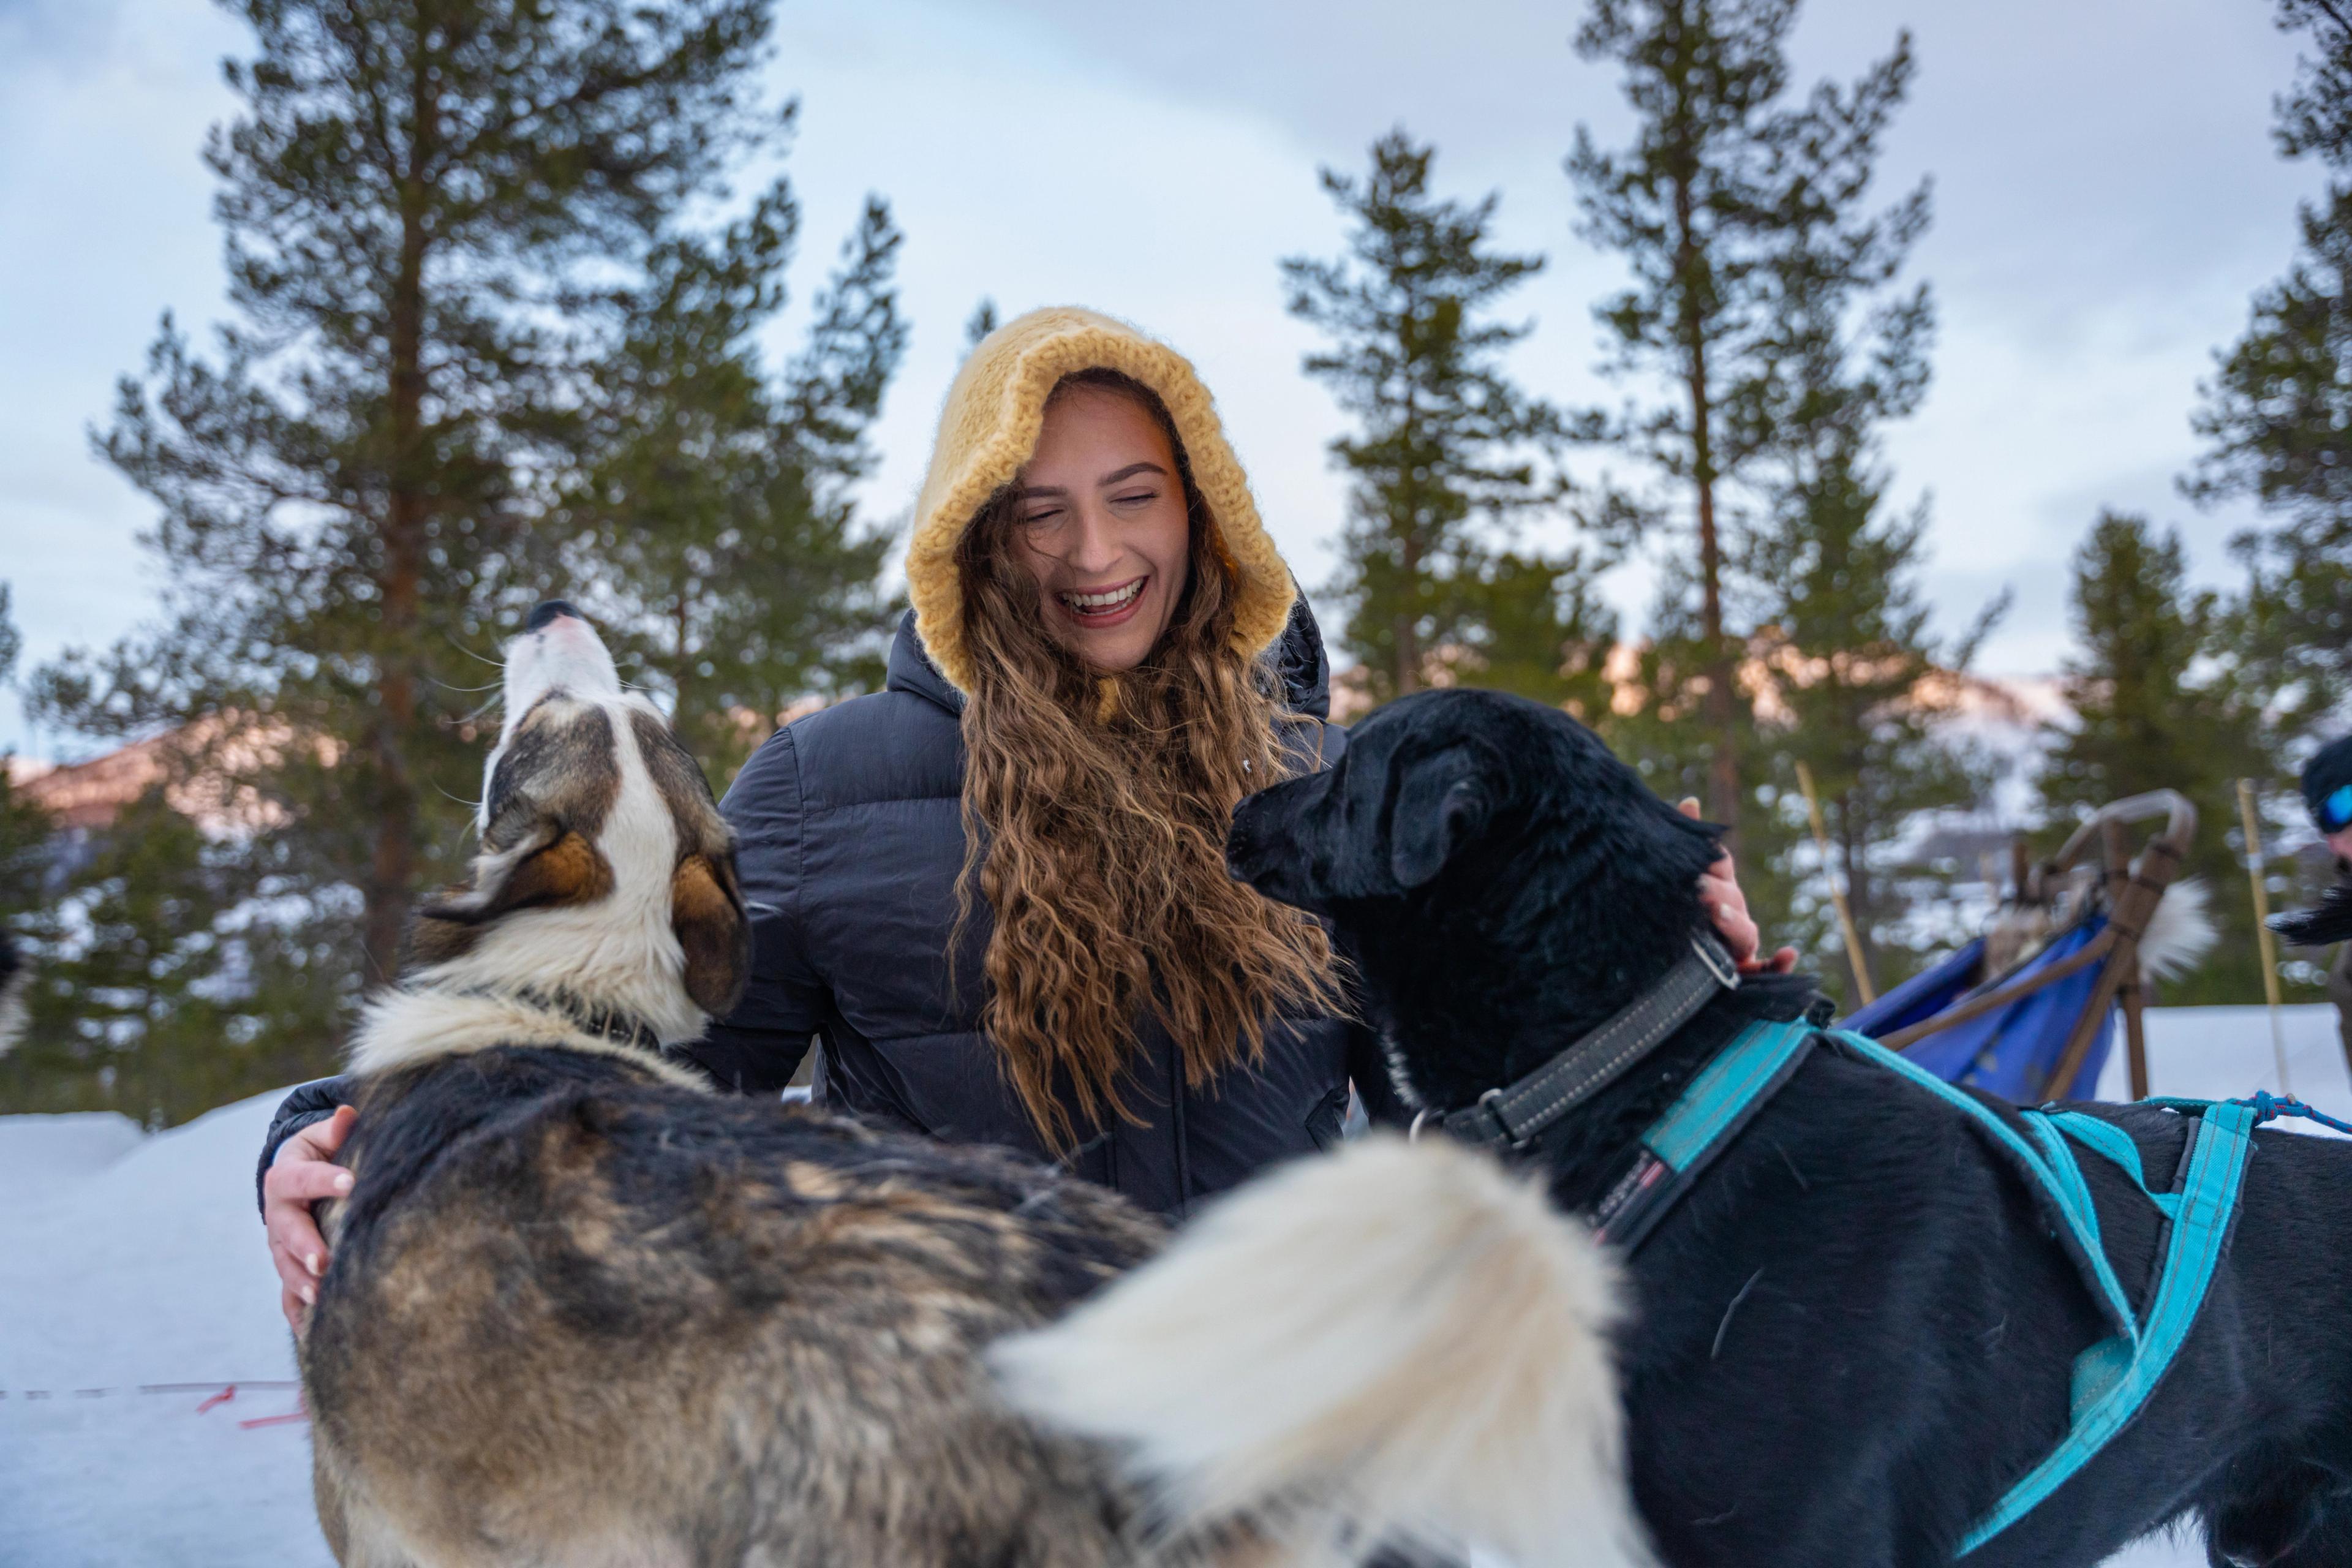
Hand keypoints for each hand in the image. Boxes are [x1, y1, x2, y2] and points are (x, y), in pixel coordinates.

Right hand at [263, 1104, 355, 1332]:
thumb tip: (348, 1113)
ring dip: (301, 1283)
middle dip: (304, 1247)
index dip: (326, 1179)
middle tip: (322, 1261)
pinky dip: (298, 1315)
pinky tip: (313, 1333)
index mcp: (286, 1177)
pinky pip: (288, 1296)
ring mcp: (281, 1246)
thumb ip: (335, 1129)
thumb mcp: (322, 1137)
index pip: (304, 1177)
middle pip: (288, 1231)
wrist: (296, 1179)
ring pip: (286, 1267)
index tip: (352, 1183)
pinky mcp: (289, 1269)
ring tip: (320, 1296)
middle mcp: (278, 1214)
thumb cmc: (320, 1153)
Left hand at [1682, 799, 1796, 975]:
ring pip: (1743, 930)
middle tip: (1696, 887)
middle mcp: (1733, 911)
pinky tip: (1788, 954)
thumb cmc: (1686, 918)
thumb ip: (1687, 844)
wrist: (1682, 967)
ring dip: (1733, 921)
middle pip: (1729, 896)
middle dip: (1714, 890)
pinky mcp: (1746, 969)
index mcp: (1717, 887)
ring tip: (1718, 914)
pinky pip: (1766, 968)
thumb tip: (1690, 801)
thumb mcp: (1681, 882)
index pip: (1718, 863)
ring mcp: (1739, 941)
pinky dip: (1779, 963)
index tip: (1698, 853)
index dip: (1709, 856)